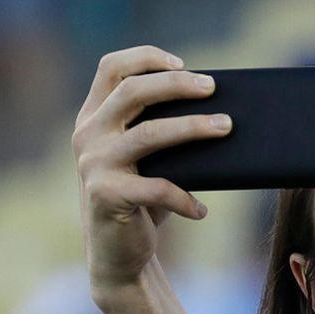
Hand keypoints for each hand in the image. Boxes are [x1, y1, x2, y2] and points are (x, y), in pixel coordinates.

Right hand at [72, 45, 231, 296]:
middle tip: (214, 88)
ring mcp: (94, 164)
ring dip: (193, 128)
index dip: (146, 57)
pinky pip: (156, 188)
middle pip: (133, 91)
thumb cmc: (144, 201)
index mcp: (94, 117)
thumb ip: (163, 132)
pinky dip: (185, 198)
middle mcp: (88, 135)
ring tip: (227, 127)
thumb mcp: (149, 160)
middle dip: (178, 85)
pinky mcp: (106, 196)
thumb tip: (222, 110)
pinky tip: (202, 211)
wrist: (120, 256)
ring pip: (149, 133)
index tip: (183, 63)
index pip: (111, 67)